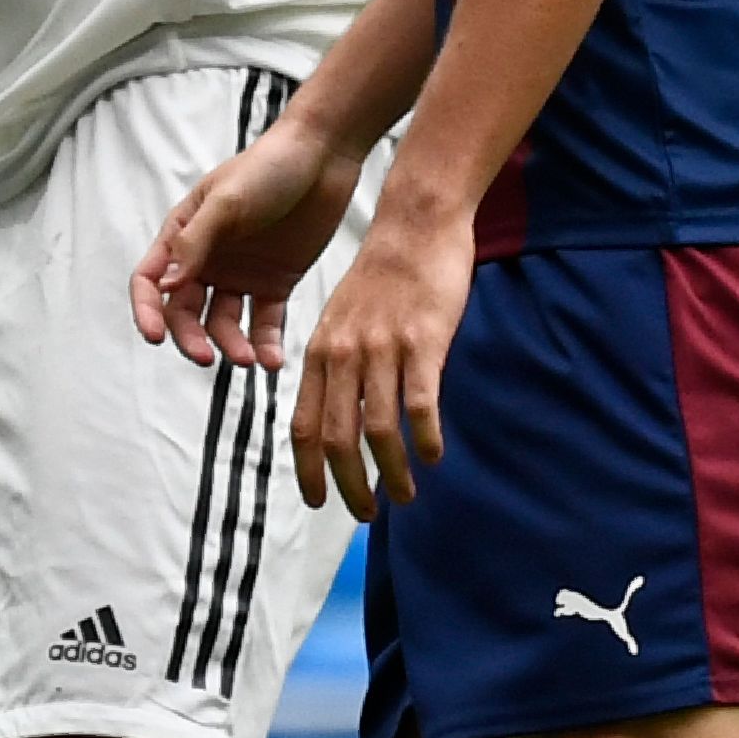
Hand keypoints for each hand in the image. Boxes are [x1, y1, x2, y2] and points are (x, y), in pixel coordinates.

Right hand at [134, 123, 370, 369]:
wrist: (325, 155)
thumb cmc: (268, 166)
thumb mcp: (227, 200)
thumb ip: (196, 242)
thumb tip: (165, 286)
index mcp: (183, 235)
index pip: (150, 280)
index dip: (147, 310)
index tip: (155, 337)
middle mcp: (207, 259)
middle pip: (185, 311)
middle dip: (191, 337)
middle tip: (206, 358)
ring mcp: (240, 274)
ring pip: (223, 323)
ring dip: (231, 344)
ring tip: (249, 359)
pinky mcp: (275, 283)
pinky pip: (264, 322)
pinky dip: (265, 344)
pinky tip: (271, 361)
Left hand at [287, 204, 470, 509]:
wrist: (416, 223)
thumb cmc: (384, 273)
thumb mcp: (343, 318)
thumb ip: (337, 363)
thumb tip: (341, 414)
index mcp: (320, 352)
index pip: (303, 427)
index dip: (310, 472)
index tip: (320, 503)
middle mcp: (344, 355)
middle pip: (338, 439)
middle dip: (351, 487)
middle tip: (367, 514)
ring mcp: (383, 349)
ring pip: (379, 430)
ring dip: (392, 474)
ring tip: (406, 496)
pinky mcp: (423, 342)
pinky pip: (420, 405)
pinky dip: (426, 439)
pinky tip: (435, 455)